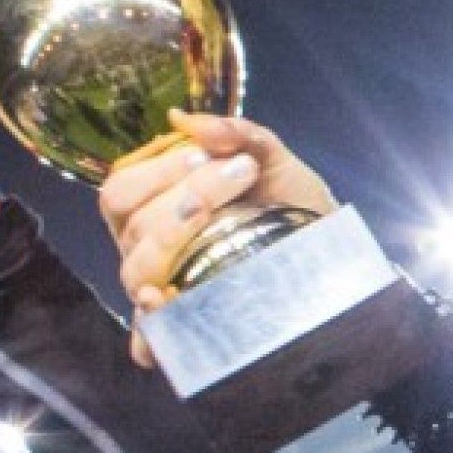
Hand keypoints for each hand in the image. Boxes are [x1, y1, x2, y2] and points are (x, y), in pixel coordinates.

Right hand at [98, 111, 335, 305]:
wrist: (330, 249)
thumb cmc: (288, 201)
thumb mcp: (273, 160)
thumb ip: (239, 134)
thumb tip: (186, 119)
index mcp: (153, 206)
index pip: (122, 189)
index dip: (157, 170)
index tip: (204, 153)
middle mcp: (146, 247)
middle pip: (132, 225)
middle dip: (181, 197)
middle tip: (237, 173)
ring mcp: (163, 286)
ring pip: (138, 270)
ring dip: (175, 238)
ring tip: (229, 215)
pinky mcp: (186, 321)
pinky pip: (153, 333)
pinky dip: (152, 326)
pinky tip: (163, 306)